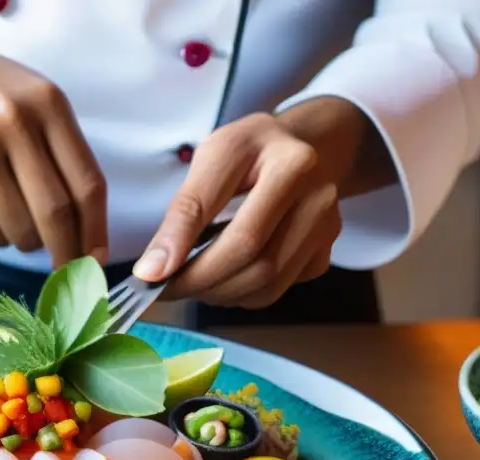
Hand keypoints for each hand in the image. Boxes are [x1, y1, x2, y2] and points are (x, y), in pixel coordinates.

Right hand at [0, 38, 107, 266]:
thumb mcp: (36, 102)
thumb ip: (65, 155)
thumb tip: (86, 236)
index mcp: (45, 104)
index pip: (86, 185)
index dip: (96, 231)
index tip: (95, 259)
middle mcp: (9, 124)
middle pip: (53, 215)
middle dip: (64, 253)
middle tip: (64, 270)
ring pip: (15, 231)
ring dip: (22, 240)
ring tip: (12, 214)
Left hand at [134, 102, 371, 308]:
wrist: (308, 146)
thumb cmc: (253, 151)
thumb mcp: (213, 158)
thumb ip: (185, 211)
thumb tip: (154, 270)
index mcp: (290, 163)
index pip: (236, 227)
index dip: (189, 256)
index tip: (151, 277)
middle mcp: (320, 197)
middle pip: (255, 261)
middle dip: (202, 283)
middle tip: (167, 286)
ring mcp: (328, 228)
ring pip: (267, 284)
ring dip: (220, 293)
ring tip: (194, 280)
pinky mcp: (326, 252)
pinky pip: (277, 289)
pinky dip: (242, 293)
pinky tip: (224, 275)